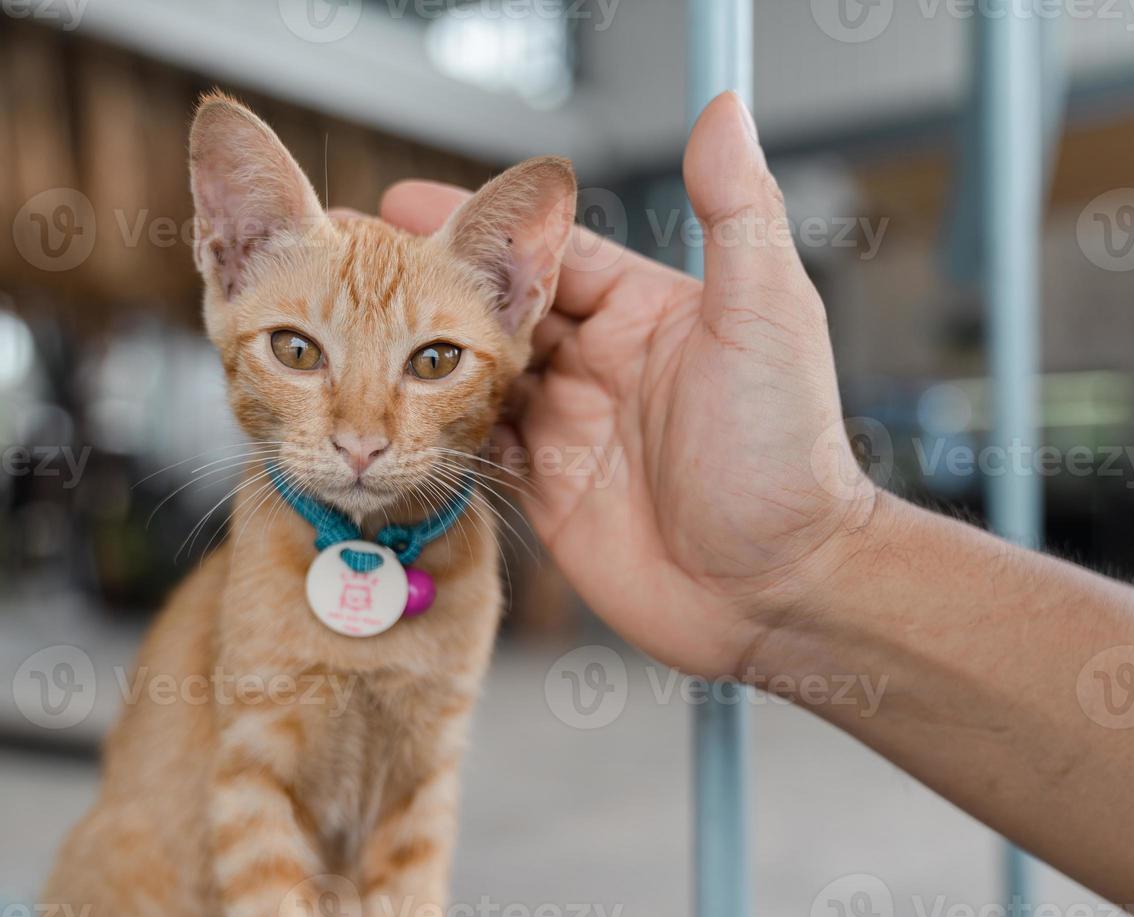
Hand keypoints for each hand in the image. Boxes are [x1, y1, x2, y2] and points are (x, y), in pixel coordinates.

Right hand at [382, 93, 876, 677]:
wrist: (778, 587)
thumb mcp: (766, 316)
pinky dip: (435, 434)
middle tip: (351, 263)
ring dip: (418, 360)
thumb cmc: (786, 453)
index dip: (481, 227)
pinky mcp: (549, 495)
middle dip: (431, 289)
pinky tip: (388, 416)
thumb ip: (736, 213)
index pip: (551, 255)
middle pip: (500, 313)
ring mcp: (571, 432)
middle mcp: (601, 367)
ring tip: (347, 331)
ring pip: (475, 382)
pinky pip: (477, 453)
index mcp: (646, 314)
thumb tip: (724, 112)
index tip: (407, 203)